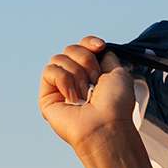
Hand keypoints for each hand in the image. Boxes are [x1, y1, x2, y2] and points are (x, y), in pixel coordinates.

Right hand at [39, 36, 136, 151]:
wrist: (106, 124)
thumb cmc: (116, 104)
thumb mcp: (119, 74)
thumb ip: (108, 58)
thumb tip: (100, 49)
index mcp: (94, 73)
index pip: (83, 47)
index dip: (89, 43)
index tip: (99, 47)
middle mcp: (77, 78)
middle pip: (71, 49)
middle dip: (87, 61)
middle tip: (96, 81)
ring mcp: (61, 86)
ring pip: (59, 58)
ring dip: (77, 74)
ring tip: (86, 93)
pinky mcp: (48, 95)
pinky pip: (49, 71)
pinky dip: (64, 81)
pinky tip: (72, 97)